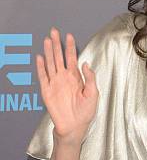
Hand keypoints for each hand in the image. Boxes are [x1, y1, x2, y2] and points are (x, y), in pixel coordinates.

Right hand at [37, 27, 98, 142]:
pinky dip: (41, 67)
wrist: (74, 127)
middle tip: (54, 31)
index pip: (72, 58)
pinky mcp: (47, 91)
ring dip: (48, 52)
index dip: (70, 47)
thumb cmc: (85, 113)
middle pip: (59, 57)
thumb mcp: (93, 93)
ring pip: (50, 63)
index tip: (69, 36)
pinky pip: (43, 77)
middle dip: (57, 44)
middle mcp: (64, 78)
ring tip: (47, 40)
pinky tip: (40, 58)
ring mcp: (55, 83)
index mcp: (76, 77)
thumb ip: (90, 78)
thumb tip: (85, 63)